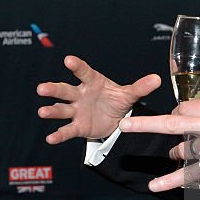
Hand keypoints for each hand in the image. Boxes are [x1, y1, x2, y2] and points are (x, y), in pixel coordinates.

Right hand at [37, 55, 160, 143]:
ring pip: (61, 109)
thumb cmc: (116, 100)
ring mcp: (76, 111)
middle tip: (42, 88)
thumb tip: (157, 79)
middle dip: (53, 89)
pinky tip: (50, 139)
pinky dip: (59, 135)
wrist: (114, 119)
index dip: (76, 66)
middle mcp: (80, 94)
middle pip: (65, 90)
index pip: (83, 72)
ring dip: (51, 111)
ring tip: (42, 112)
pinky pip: (67, 130)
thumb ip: (141, 87)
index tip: (68, 60)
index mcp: (92, 82)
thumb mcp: (129, 94)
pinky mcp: (78, 126)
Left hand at [118, 97, 199, 190]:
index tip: (177, 121)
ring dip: (179, 153)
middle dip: (146, 124)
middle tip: (126, 125)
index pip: (184, 108)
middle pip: (175, 123)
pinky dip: (171, 181)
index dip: (176, 115)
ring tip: (180, 154)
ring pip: (184, 150)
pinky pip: (190, 174)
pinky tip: (155, 185)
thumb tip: (180, 114)